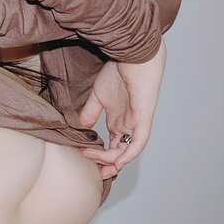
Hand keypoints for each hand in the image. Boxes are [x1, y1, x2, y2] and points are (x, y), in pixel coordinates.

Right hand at [78, 38, 166, 179]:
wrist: (132, 55)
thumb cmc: (118, 70)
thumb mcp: (98, 96)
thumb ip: (90, 113)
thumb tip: (80, 127)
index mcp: (119, 121)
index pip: (113, 145)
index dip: (102, 156)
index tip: (86, 159)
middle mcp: (128, 125)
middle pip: (119, 152)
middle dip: (106, 164)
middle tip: (92, 168)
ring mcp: (136, 123)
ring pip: (127, 151)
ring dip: (111, 160)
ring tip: (94, 159)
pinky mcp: (143, 119)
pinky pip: (138, 142)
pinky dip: (129, 154)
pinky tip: (118, 161)